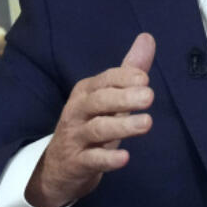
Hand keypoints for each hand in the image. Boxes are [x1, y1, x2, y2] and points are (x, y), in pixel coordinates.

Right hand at [25, 33, 155, 206]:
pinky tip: (125, 158)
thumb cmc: (89, 126)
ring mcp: (75, 137)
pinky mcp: (76, 163)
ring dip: (122, 126)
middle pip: (99, 101)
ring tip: (146, 123)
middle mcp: (77, 111)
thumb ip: (129, 71)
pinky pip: (92, 159)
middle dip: (123, 97)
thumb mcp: (108, 98)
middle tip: (149, 97)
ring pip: (97, 129)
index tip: (144, 79)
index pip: (105, 80)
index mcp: (86, 92)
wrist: (57, 169)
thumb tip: (148, 37)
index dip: (124, 78)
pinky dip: (108, 159)